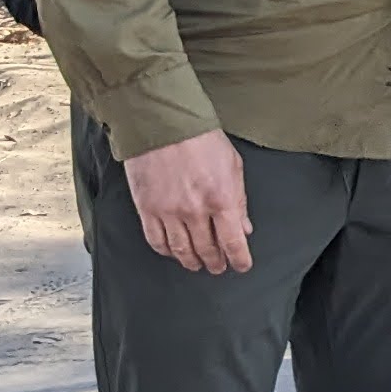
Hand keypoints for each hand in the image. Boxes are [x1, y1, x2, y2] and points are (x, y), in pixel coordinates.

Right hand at [123, 130, 253, 273]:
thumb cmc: (200, 139)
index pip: (233, 242)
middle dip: (216, 262)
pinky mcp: (147, 209)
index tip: (241, 265)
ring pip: (181, 250)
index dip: (239, 259)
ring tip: (197, 264)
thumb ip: (239, 201)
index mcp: (221, 199)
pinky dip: (167, 251)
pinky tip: (173, 251)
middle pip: (207, 250)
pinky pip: (156, 240)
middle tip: (218, 267)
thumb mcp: (233, 166)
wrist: (163, 124)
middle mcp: (195, 211)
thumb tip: (244, 227)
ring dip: (191, 261)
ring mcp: (169, 212)